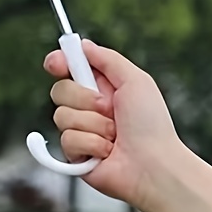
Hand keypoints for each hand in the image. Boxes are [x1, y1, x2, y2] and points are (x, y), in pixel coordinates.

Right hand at [44, 39, 182, 209]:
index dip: (58, 62)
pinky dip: (91, 144)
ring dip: (93, 124)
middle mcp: (88, 107)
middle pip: (59, 89)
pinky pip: (67, 140)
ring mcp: (81, 130)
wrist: (154, 166)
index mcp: (102, 86)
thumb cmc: (152, 125)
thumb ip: (107, 58)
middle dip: (84, 97)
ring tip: (114, 134)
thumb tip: (82, 44)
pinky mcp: (76, 154)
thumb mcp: (135, 80)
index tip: (56, 63)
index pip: (68, 67)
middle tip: (109, 107)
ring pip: (62, 116)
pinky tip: (107, 151)